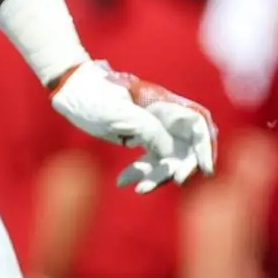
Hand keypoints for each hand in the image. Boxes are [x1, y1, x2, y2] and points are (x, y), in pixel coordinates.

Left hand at [50, 61, 217, 192]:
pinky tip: (124, 181)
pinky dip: (141, 172)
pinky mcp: (139, 137)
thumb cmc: (95, 96)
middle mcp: (164, 116)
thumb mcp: (122, 113)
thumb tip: (172, 151)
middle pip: (186, 146)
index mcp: (164, 104)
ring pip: (167, 157)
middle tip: (172, 181)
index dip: (206, 146)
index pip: (198, 124)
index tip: (206, 169)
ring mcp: (152, 128)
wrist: (71, 90)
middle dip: (180, 166)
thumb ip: (151, 130)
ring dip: (158, 174)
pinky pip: (150, 159)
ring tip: (140, 187)